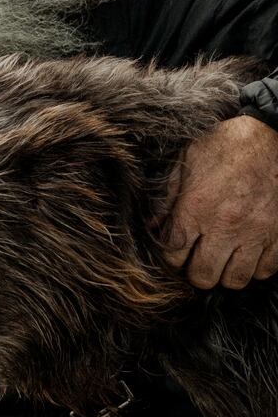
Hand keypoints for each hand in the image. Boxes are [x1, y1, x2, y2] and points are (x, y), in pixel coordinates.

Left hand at [160, 115, 277, 289]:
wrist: (270, 136)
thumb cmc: (225, 145)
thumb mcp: (186, 161)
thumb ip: (166, 196)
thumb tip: (150, 225)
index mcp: (196, 208)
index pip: (173, 255)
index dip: (170, 258)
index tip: (175, 251)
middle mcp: (224, 226)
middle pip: (202, 275)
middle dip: (195, 271)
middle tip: (197, 258)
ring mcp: (254, 233)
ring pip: (235, 280)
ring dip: (225, 273)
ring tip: (222, 258)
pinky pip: (265, 271)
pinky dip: (255, 267)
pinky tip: (247, 252)